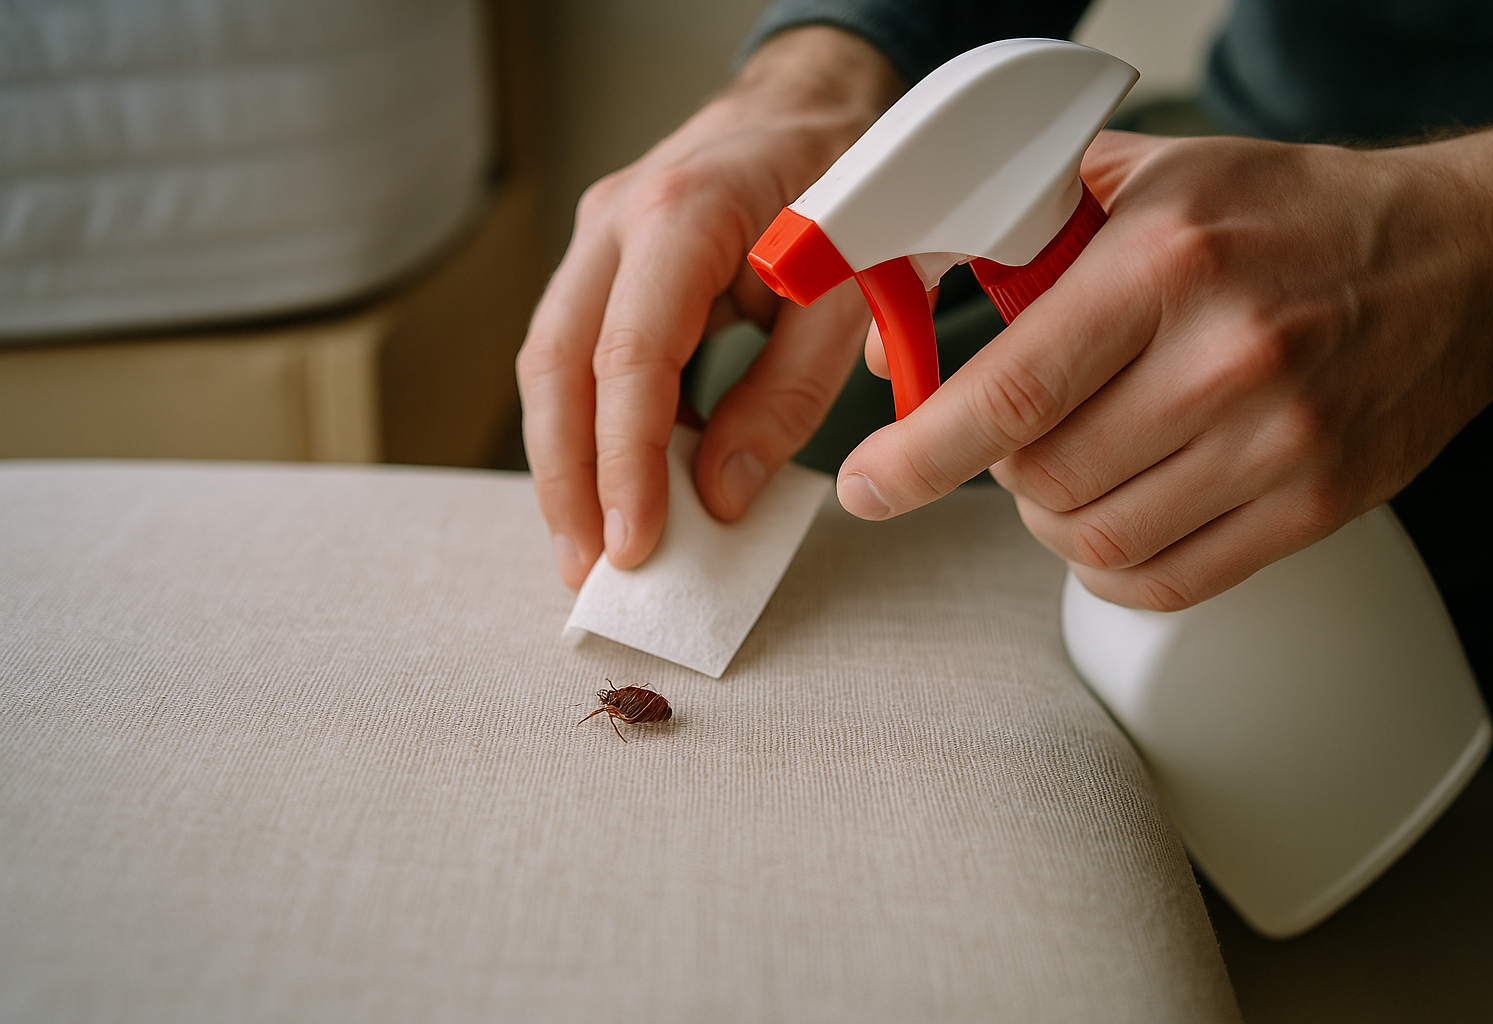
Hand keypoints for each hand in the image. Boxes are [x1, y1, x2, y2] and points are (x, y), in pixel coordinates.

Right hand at [517, 27, 902, 587]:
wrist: (817, 105)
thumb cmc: (847, 189)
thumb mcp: (850, 293)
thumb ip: (787, 395)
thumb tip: (718, 495)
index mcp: (684, 213)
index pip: (627, 356)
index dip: (624, 462)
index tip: (635, 544)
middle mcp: (616, 220)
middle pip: (554, 364)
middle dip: (564, 477)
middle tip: (583, 566)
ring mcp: (599, 239)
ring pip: (549, 362)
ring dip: (563, 459)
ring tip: (589, 544)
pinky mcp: (604, 265)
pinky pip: (579, 354)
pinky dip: (594, 426)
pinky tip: (623, 485)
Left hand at [840, 123, 1492, 609]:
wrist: (1456, 260)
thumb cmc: (1286, 215)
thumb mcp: (1146, 181)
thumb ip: (1014, 241)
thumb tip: (897, 345)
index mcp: (1165, 264)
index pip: (1009, 391)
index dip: (919, 454)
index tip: (872, 485)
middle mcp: (1225, 357)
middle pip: (1042, 480)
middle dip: (999, 470)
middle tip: (1018, 435)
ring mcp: (1278, 441)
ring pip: (1095, 541)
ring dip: (1052, 518)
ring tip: (1074, 466)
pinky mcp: (1315, 505)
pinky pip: (1167, 582)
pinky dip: (1113, 565)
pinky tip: (1118, 513)